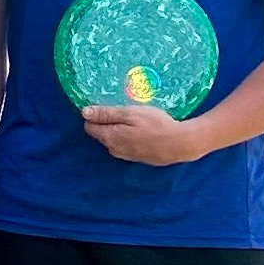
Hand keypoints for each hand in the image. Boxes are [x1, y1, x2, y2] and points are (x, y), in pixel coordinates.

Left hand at [79, 104, 207, 164]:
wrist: (179, 144)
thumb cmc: (154, 125)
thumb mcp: (129, 114)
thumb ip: (106, 114)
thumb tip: (84, 112)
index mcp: (109, 138)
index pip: (89, 127)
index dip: (95, 115)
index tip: (107, 106)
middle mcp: (114, 150)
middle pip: (102, 134)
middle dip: (107, 122)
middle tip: (124, 110)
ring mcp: (126, 156)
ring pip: (114, 140)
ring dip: (119, 130)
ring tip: (134, 119)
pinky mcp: (138, 158)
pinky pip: (126, 145)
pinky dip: (129, 137)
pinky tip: (142, 130)